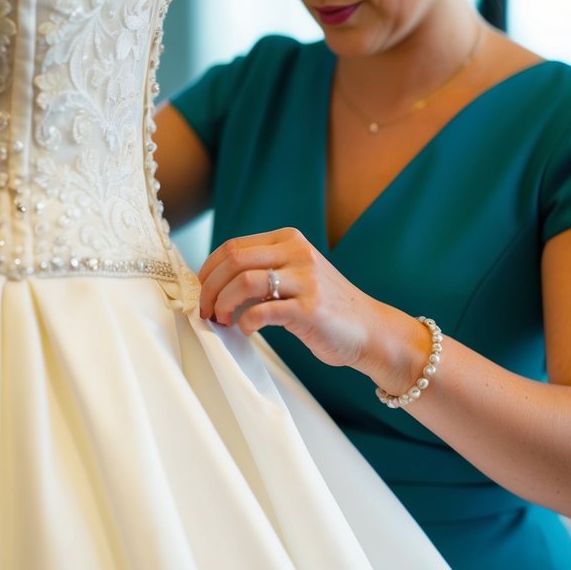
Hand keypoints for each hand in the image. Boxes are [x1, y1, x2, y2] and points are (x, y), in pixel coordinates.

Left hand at [197, 226, 403, 374]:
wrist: (369, 329)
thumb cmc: (326, 306)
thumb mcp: (297, 274)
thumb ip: (264, 271)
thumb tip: (214, 284)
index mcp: (290, 240)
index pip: (233, 246)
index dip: (208, 270)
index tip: (201, 291)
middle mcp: (297, 253)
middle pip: (233, 260)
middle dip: (209, 287)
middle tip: (205, 310)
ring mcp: (305, 280)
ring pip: (243, 281)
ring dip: (223, 304)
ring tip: (222, 319)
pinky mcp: (309, 309)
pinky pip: (262, 311)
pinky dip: (245, 322)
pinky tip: (246, 329)